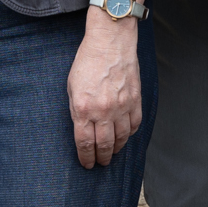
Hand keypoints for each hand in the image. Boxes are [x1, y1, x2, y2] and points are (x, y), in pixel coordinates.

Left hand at [68, 15, 146, 167]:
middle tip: (101, 163)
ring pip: (121, 139)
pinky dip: (130, 134)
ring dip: (116, 149)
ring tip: (112, 153)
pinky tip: (125, 136)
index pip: (85, 143)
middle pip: (103, 145)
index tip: (87, 164)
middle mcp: (103, 111)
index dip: (86, 158)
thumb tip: (82, 129)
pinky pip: (134, 125)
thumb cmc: (88, 61)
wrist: (110, 42)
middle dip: (101, 158)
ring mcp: (121, 106)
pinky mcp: (135, 100)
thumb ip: (77, 110)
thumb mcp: (72, 87)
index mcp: (83, 109)